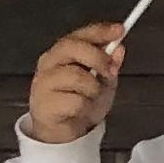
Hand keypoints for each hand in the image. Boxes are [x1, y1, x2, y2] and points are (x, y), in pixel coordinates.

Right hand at [27, 22, 124, 143]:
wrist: (64, 132)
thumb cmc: (80, 102)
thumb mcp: (102, 82)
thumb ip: (109, 65)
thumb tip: (119, 49)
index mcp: (61, 54)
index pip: (77, 35)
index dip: (99, 31)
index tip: (120, 30)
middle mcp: (48, 64)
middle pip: (71, 47)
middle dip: (97, 57)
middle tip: (111, 72)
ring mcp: (43, 84)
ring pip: (77, 76)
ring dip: (93, 89)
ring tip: (90, 99)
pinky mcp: (45, 105)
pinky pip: (76, 101)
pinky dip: (86, 108)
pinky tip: (80, 111)